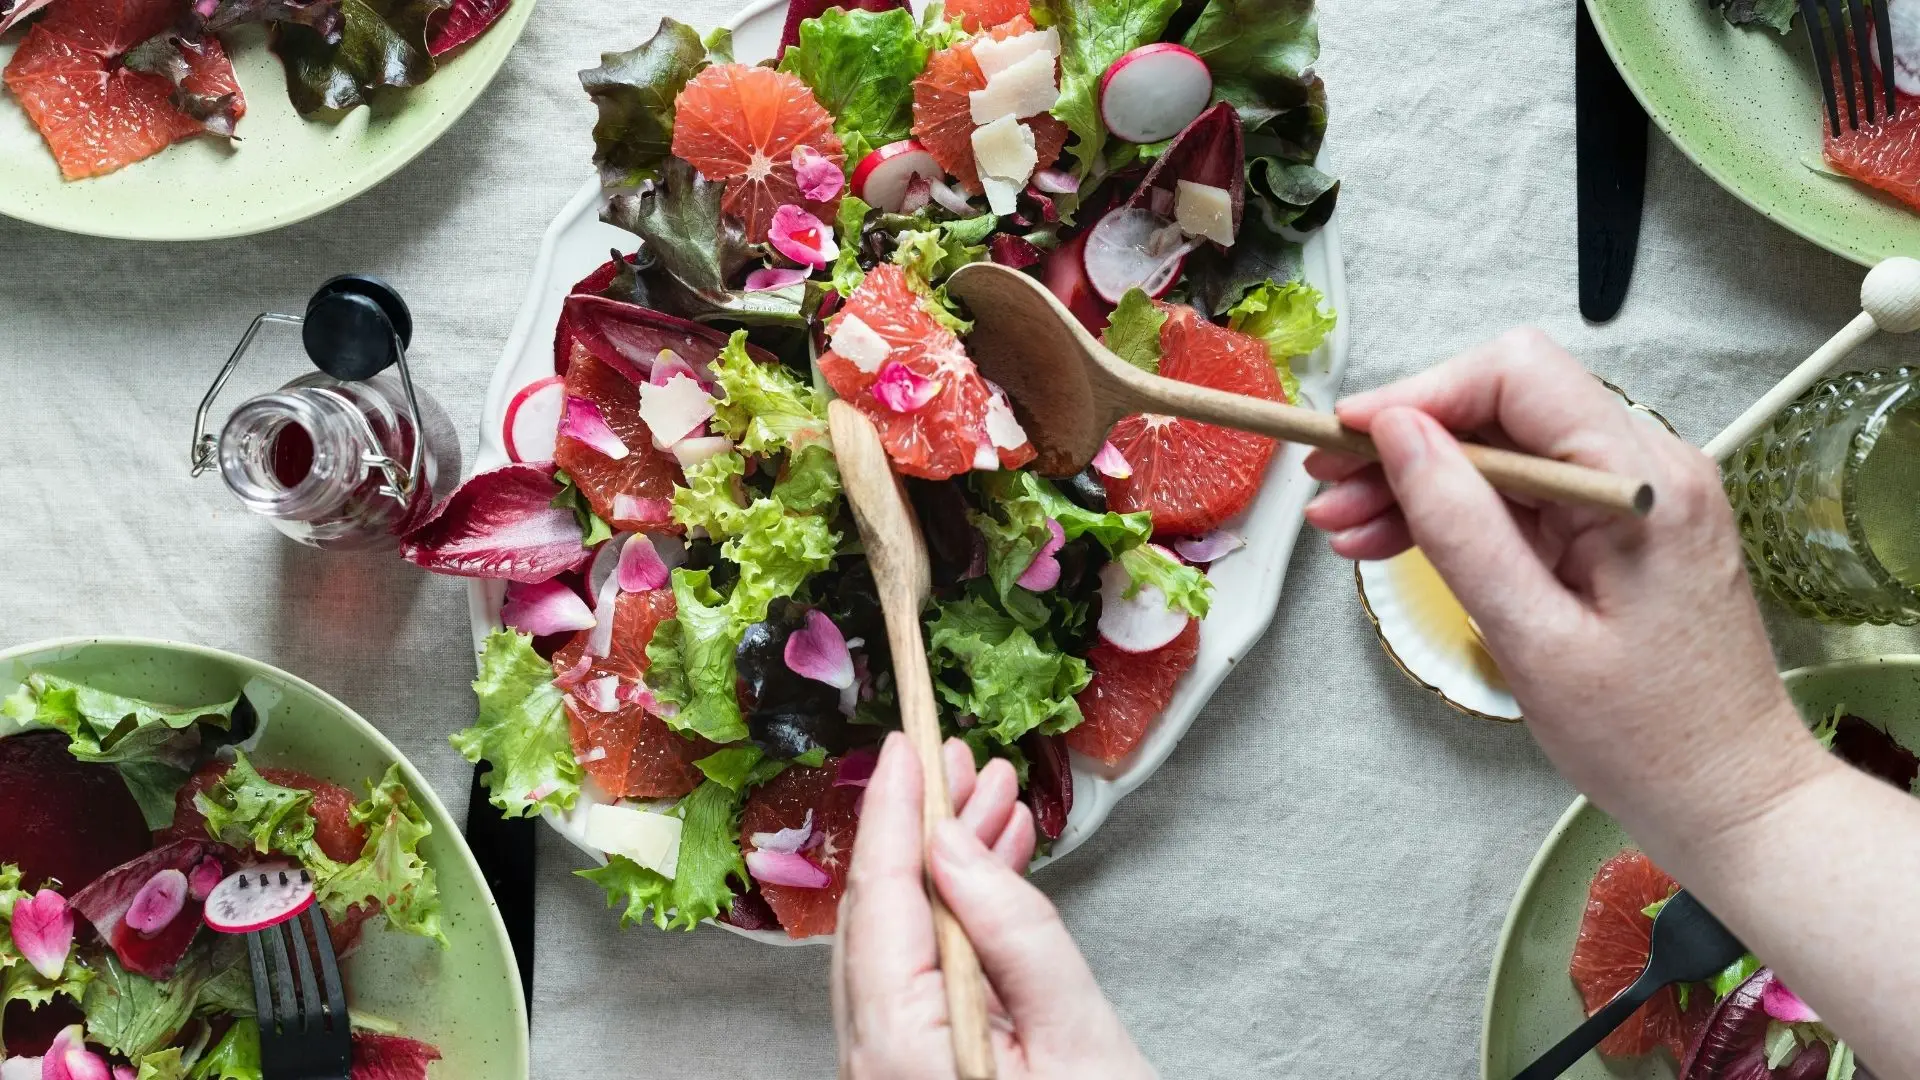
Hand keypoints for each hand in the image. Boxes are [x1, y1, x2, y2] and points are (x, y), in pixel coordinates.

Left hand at [832, 732, 1154, 1079]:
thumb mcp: (1078, 1034)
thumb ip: (1015, 933)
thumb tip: (954, 845)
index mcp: (900, 1043)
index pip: (882, 896)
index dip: (895, 811)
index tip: (904, 748)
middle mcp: (873, 1059)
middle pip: (882, 913)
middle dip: (925, 828)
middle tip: (962, 764)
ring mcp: (886, 1069)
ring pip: (898, 942)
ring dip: (944, 869)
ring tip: (991, 807)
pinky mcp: (911, 1072)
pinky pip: (915, 979)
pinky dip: (952, 921)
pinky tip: (991, 874)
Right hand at [1300, 330, 1830, 843]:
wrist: (1732, 800)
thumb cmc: (1649, 740)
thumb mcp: (1534, 638)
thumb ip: (1463, 527)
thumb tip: (1398, 435)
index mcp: (1642, 482)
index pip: (1518, 376)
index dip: (1421, 393)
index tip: (1347, 432)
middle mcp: (1647, 467)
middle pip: (1503, 407)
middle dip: (1405, 441)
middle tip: (1325, 485)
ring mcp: (1633, 497)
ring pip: (1502, 451)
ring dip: (1418, 480)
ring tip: (1341, 524)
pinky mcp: (1617, 529)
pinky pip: (1523, 496)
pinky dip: (1455, 512)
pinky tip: (1390, 538)